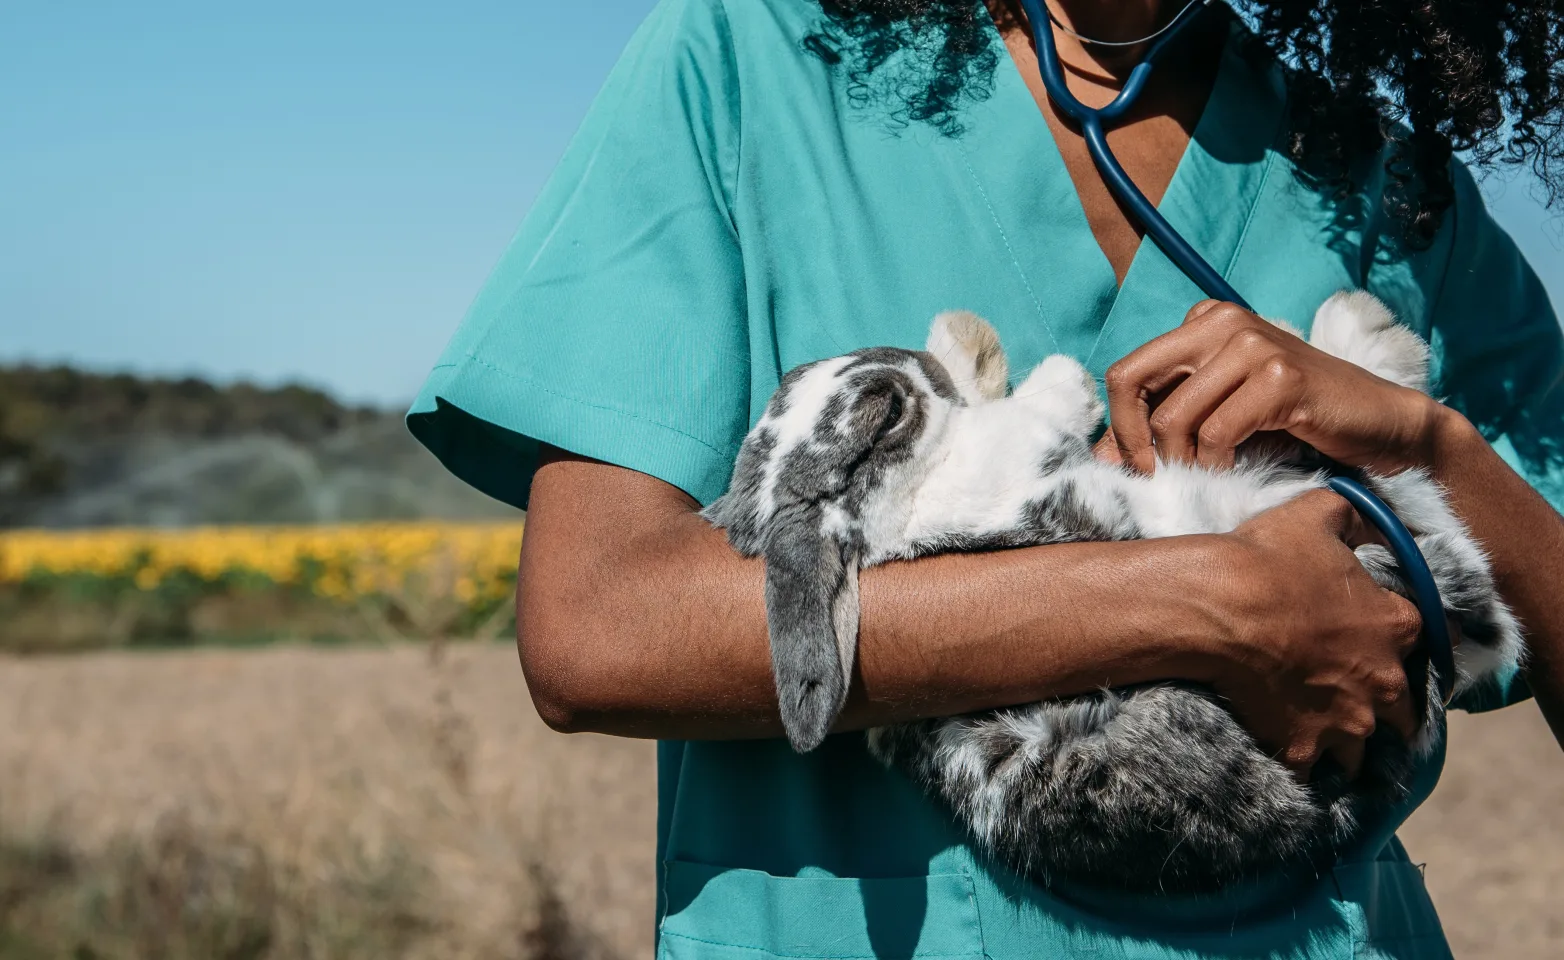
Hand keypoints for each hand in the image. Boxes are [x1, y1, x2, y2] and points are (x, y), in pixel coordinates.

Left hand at [1103, 300, 1445, 473]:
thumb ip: (1165, 422)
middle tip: (1157, 480)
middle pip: (1131, 381)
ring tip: (1207, 478)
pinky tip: (1236, 472)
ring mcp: (1252, 343)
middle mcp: (1221, 320)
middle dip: (1133, 442)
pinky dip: (1216, 465)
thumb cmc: (1297, 423)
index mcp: (1203, 321)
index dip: (1119, 427)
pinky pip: (1216, 434)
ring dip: (1181, 462)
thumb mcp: (1219, 416)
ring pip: (1172, 416)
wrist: (1381, 427)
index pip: (1126, 373)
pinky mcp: (1280, 377)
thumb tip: (1102, 456)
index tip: (1137, 467)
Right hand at [1198, 490, 1422, 780]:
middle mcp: (1382, 682)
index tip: (1376, 644)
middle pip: (1403, 713)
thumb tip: (1366, 517)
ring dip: (1345, 744)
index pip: (1425, 644)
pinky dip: (1301, 767)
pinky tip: (1285, 756)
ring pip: (1361, 751)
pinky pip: (1312, 773)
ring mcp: (1346, 721)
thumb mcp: (1317, 513)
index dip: (1397, 644)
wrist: (1219, 607)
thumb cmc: (1268, 558)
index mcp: (1395, 627)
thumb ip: (1351, 515)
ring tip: (1317, 735)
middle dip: (1383, 709)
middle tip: (1350, 699)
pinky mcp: (1304, 747)